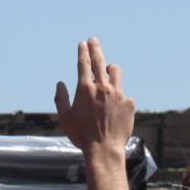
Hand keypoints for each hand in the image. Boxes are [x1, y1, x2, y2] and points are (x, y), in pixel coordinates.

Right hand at [54, 37, 134, 155]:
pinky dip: (118, 96)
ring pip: (116, 72)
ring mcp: (118, 94)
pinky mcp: (129, 103)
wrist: (104, 149)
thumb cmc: (81, 135)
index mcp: (85, 89)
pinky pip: (123, 94)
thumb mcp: (64, 117)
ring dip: (110, 69)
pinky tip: (114, 108)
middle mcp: (102, 87)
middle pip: (99, 61)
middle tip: (93, 40)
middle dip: (95, 48)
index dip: (83, 51)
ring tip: (108, 70)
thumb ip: (61, 98)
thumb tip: (60, 83)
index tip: (82, 43)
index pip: (84, 63)